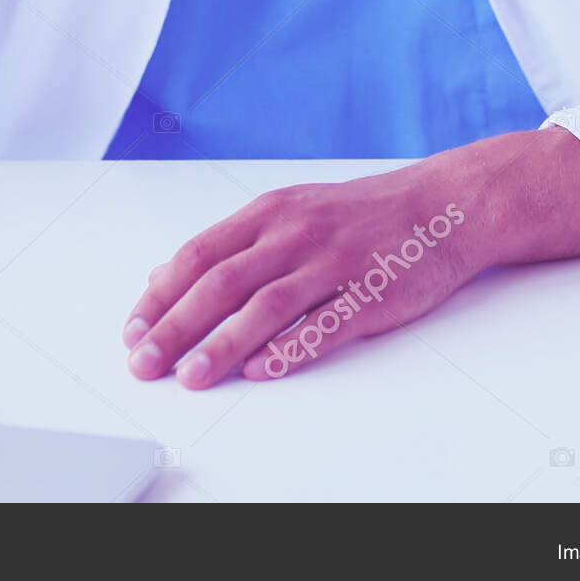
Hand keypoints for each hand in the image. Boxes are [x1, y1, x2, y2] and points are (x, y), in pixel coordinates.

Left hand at [121, 127, 579, 387]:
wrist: (446, 203)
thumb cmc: (365, 212)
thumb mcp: (294, 210)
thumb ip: (238, 242)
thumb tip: (172, 274)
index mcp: (273, 212)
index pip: (199, 253)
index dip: (161, 294)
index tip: (133, 328)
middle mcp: (297, 233)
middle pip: (222, 283)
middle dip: (175, 326)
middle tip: (145, 363)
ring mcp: (335, 263)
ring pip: (266, 306)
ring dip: (222, 345)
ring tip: (191, 377)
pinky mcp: (372, 293)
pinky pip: (326, 324)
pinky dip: (292, 348)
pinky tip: (264, 370)